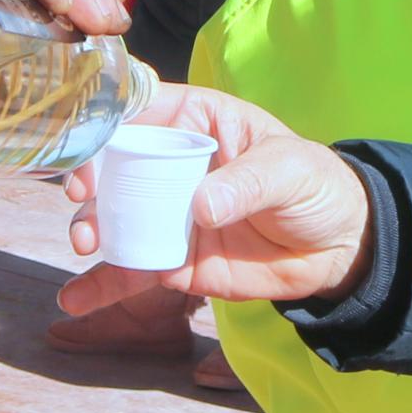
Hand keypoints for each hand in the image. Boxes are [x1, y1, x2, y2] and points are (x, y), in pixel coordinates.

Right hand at [59, 83, 372, 311]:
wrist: (337, 248)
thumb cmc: (315, 185)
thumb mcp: (289, 170)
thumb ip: (246, 183)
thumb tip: (201, 207)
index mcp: (196, 123)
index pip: (142, 113)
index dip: (110, 125)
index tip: (94, 149)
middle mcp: (171, 166)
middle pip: (115, 167)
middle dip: (91, 182)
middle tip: (86, 202)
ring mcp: (167, 215)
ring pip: (115, 218)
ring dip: (91, 229)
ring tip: (84, 243)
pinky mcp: (173, 260)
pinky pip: (131, 270)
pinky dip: (101, 285)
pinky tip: (73, 300)